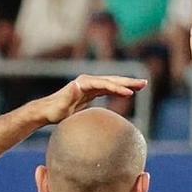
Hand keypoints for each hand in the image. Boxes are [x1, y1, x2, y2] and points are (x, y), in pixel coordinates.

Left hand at [30, 74, 146, 125]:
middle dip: (128, 82)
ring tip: (142, 86)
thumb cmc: (54, 111)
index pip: (105, 84)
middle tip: (144, 83)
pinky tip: (129, 92)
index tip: (130, 94)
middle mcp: (87, 81)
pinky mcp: (90, 92)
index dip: (118, 88)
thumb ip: (69, 95)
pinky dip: (120, 90)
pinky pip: (109, 89)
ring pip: (112, 83)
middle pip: (111, 80)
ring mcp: (89, 86)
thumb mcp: (61, 105)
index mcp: (83, 83)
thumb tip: (77, 84)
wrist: (46, 111)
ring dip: (127, 84)